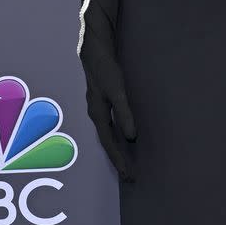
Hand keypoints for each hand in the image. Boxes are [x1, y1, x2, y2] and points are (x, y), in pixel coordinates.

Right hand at [80, 35, 136, 180]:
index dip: (119, 160)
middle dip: (118, 160)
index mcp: (98, 114)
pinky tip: (123, 138)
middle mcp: (96, 113)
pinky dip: (116, 135)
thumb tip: (131, 137)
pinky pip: (109, 125)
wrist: (94, 48)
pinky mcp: (103, 100)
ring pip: (107, 135)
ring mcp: (98, 107)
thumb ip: (124, 112)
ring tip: (126, 163)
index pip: (110, 143)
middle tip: (130, 176)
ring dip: (116, 149)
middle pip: (108, 142)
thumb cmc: (106, 68)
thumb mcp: (117, 90)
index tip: (129, 175)